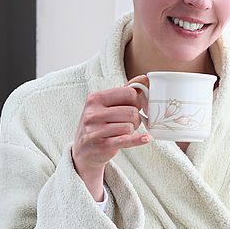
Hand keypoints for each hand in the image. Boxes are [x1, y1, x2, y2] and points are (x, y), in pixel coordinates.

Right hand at [72, 76, 149, 198]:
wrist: (83, 150)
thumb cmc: (98, 124)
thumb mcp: (105, 105)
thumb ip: (124, 92)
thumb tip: (143, 79)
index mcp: (95, 98)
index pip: (129, 93)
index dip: (137, 101)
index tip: (136, 107)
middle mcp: (94, 113)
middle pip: (131, 111)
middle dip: (135, 118)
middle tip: (129, 122)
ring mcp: (97, 130)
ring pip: (130, 126)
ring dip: (132, 130)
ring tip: (124, 131)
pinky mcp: (103, 145)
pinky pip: (126, 140)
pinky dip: (138, 139)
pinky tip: (145, 138)